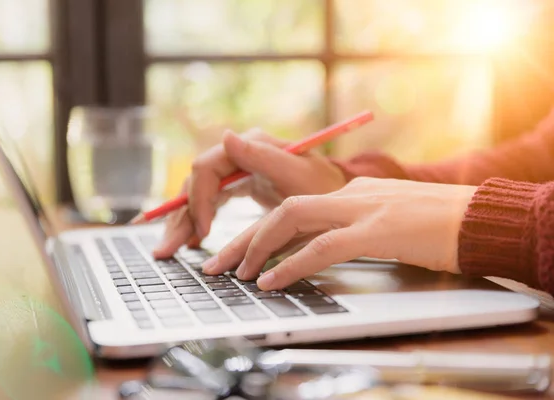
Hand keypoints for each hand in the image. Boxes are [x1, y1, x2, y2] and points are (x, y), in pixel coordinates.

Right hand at [153, 128, 346, 257]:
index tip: (204, 232)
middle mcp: (239, 154)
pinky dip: (198, 222)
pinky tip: (189, 241)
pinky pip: (210, 202)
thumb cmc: (324, 186)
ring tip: (168, 250)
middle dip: (180, 216)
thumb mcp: (298, 174)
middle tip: (166, 249)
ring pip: (198, 194)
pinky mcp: (239, 184)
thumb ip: (263, 156)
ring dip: (182, 222)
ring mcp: (237, 169)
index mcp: (250, 146)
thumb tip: (227, 135)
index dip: (200, 200)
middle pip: (196, 182)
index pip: (207, 168)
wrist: (339, 196)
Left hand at [201, 177, 477, 290]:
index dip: (261, 230)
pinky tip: (272, 281)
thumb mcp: (388, 217)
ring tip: (236, 273)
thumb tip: (327, 238)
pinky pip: (323, 247)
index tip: (238, 250)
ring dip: (258, 247)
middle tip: (216, 263)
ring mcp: (363, 209)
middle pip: (282, 210)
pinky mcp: (378, 230)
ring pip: (292, 219)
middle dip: (244, 238)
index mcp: (351, 193)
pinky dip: (292, 264)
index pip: (293, 208)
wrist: (480, 218)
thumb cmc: (438, 223)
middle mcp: (350, 196)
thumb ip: (357, 222)